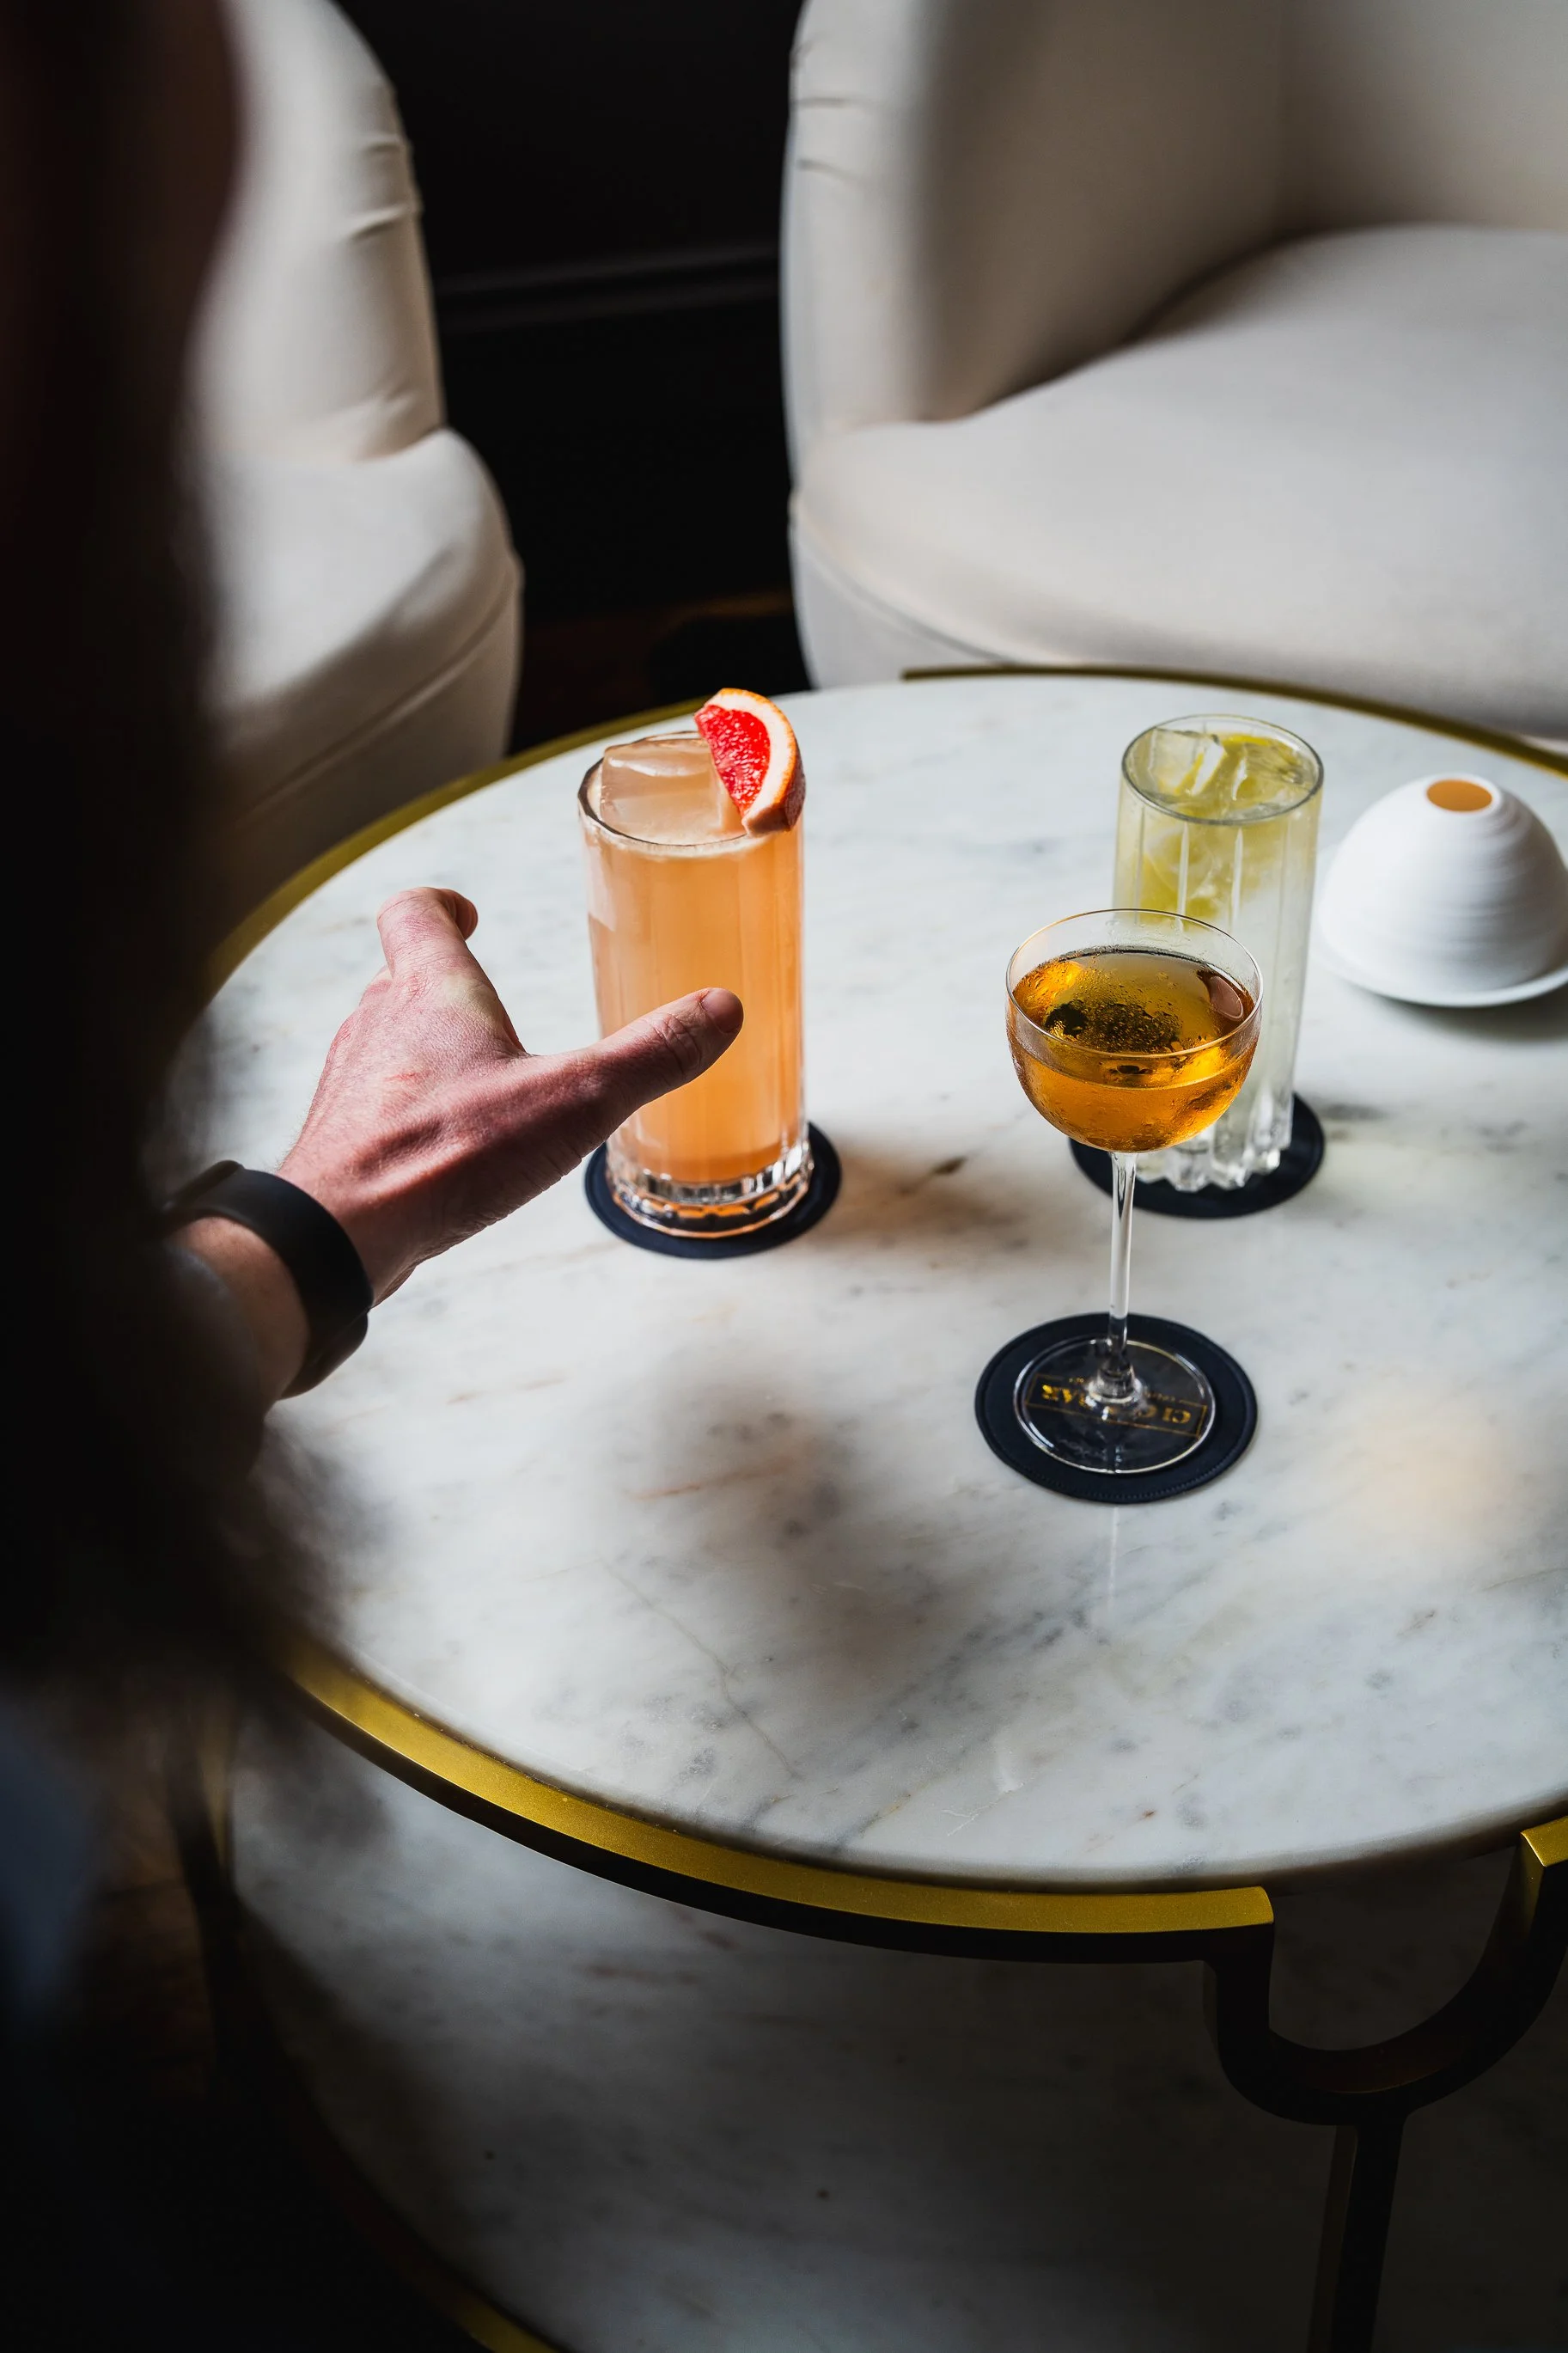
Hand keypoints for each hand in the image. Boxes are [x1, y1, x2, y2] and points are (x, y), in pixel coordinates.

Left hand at [277, 887, 741, 1301]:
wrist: (342, 1232)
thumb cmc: (445, 1154)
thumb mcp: (572, 1102)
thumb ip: (650, 1056)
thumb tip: (722, 1009)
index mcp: (431, 991)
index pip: (413, 913)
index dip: (440, 905)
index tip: (464, 911)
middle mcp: (379, 1024)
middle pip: (399, 977)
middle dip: (443, 982)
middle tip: (484, 998)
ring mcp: (354, 1083)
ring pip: (386, 1043)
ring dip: (427, 1050)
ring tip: (478, 1079)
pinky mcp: (345, 1139)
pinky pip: (379, 1106)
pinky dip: (412, 1111)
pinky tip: (449, 1150)